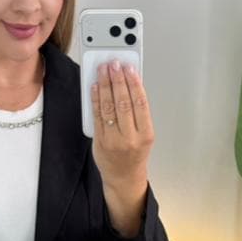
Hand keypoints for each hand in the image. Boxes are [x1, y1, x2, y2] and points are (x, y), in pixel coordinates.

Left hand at [90, 60, 154, 187]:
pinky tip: (95, 86)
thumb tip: (130, 84)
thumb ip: (138, 112)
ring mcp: (114, 140)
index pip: (140, 103)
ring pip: (109, 107)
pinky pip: (97, 116)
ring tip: (103, 70)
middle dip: (118, 80)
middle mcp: (130, 138)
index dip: (134, 83)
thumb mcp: (144, 134)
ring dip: (105, 85)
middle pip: (124, 102)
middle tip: (114, 64)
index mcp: (145, 134)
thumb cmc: (135, 154)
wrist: (124, 177)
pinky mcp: (100, 141)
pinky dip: (96, 99)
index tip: (129, 68)